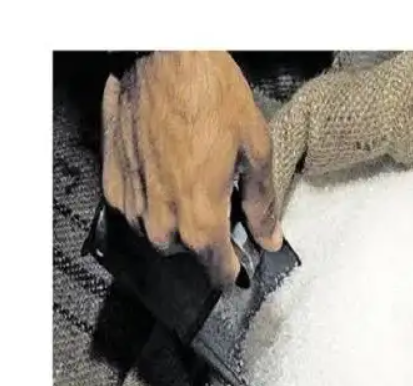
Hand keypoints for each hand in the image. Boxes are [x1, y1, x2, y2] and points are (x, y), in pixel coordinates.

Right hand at [100, 51, 281, 287]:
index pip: (217, 273)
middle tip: (219, 203)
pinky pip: (136, 211)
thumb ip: (263, 205)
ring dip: (178, 220)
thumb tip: (269, 238)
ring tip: (193, 182)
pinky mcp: (114, 181)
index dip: (233, 270)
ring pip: (160, 235)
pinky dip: (153, 202)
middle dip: (205, 239)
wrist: (162, 55)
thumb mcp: (256, 151)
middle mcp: (163, 222)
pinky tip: (167, 175)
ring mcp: (134, 203)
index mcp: (202, 221)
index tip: (240, 263)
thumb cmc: (210, 97)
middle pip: (189, 254)